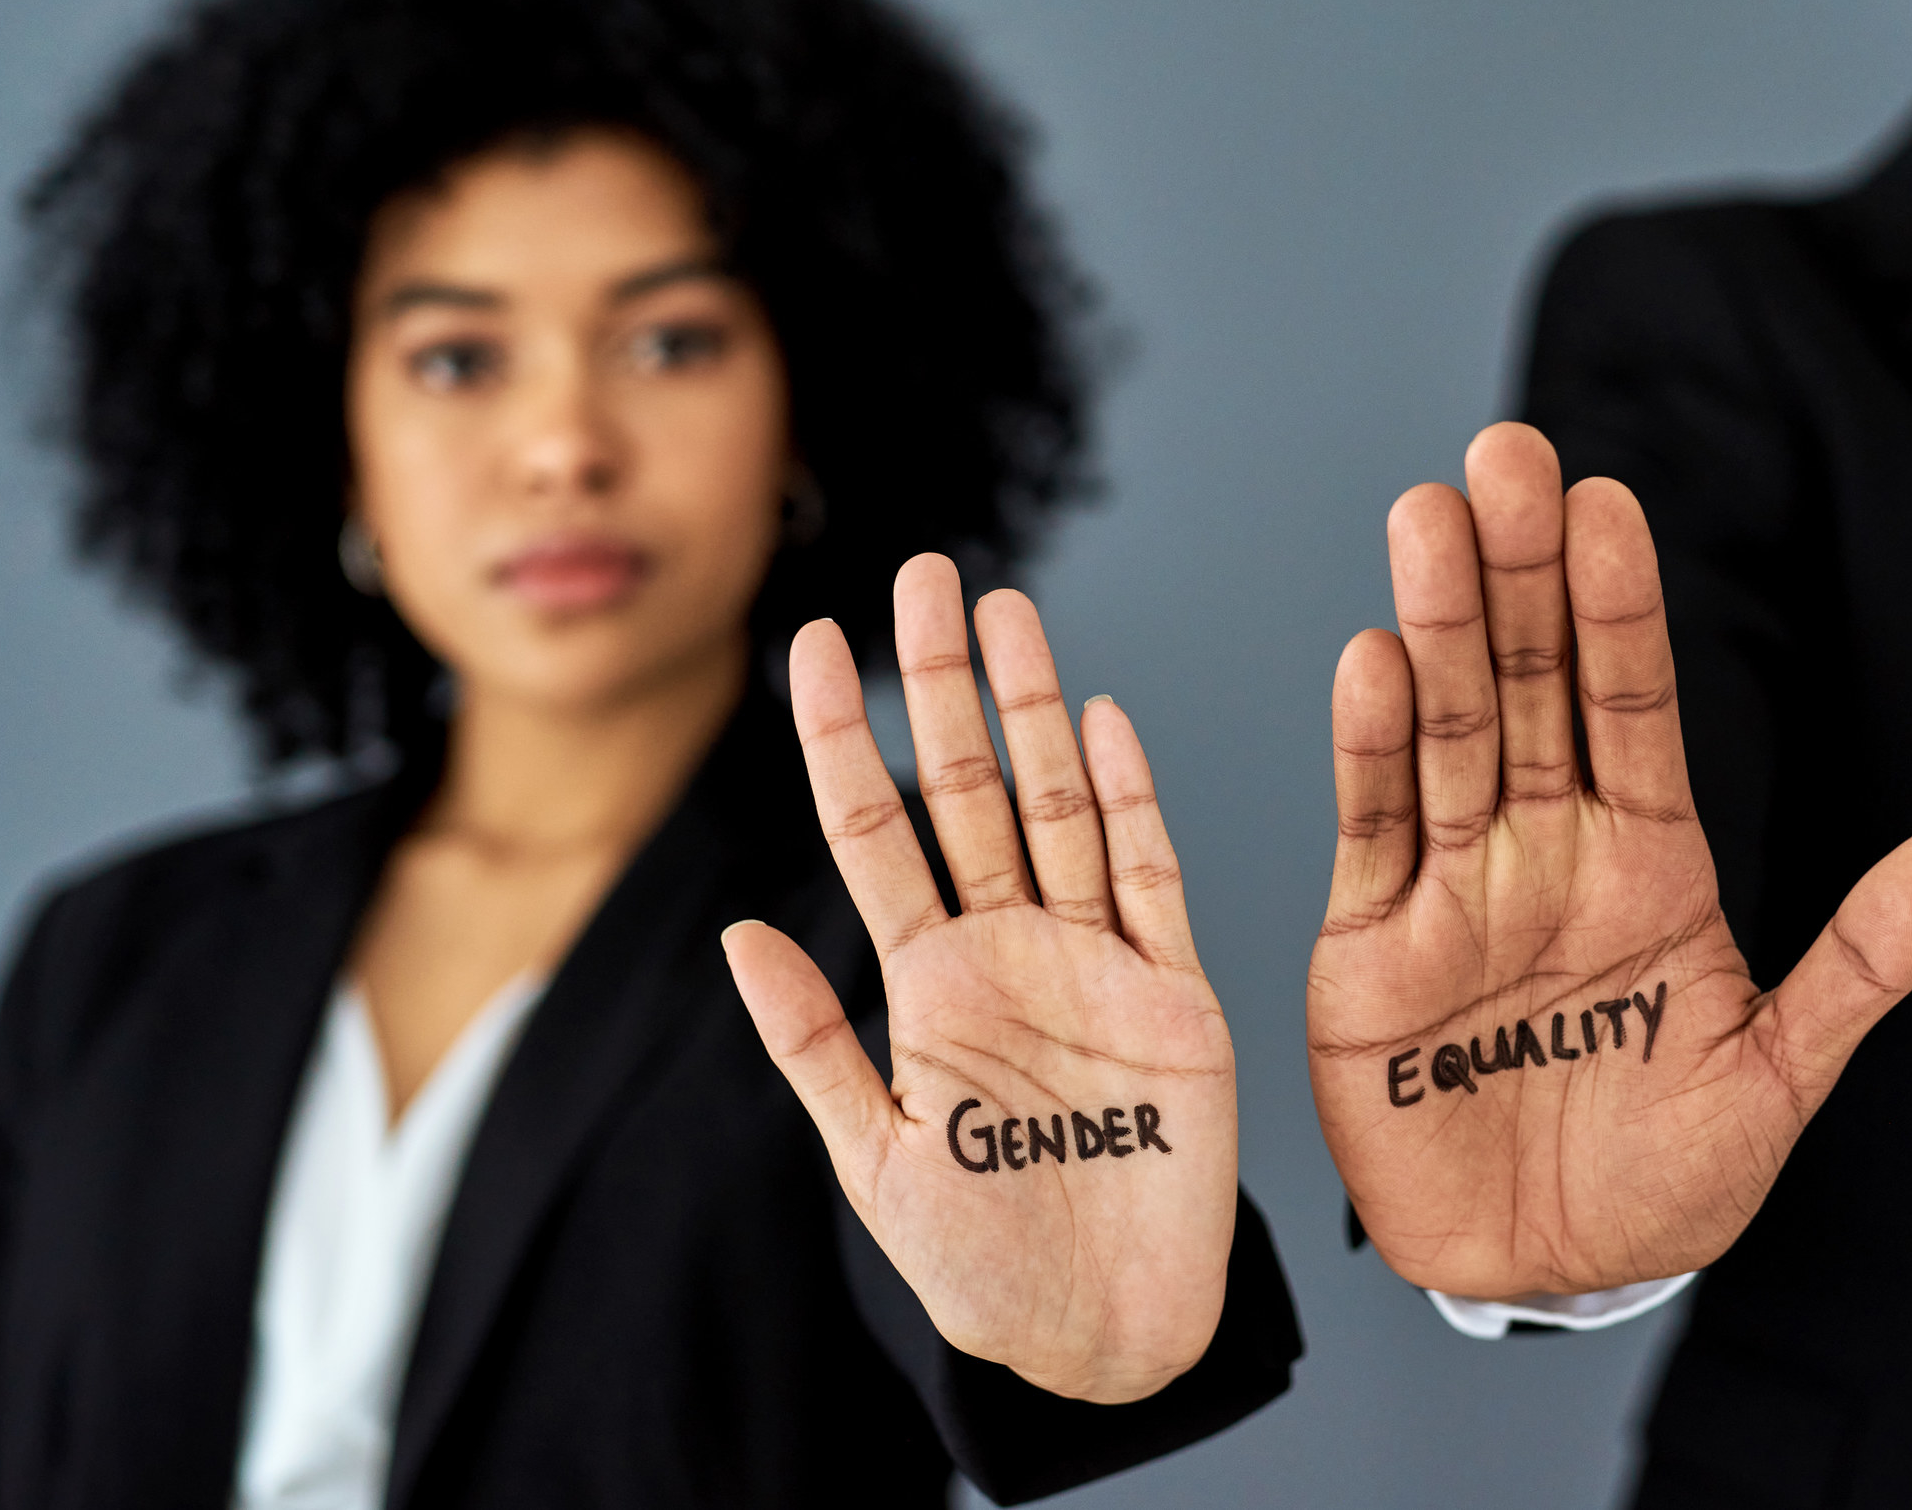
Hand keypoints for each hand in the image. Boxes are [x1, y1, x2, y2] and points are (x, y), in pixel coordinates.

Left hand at [724, 557, 1237, 1403]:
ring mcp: (1093, 960)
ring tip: (1008, 614)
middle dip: (943, 683)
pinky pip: (1152, 877)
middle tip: (926, 576)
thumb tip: (737, 932)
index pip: (874, 834)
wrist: (1110, 1336)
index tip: (809, 644)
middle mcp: (1007, 950)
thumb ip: (814, 1047)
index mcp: (927, 983)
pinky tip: (1106, 725)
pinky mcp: (1174, 992)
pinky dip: (1133, 801)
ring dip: (1036, 711)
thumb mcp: (875, 1164)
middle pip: (969, 789)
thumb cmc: (985, 1266)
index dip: (841, 739)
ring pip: (1061, 806)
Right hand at [1308, 424, 1911, 1299]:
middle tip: (1505, 456)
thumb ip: (1861, 962)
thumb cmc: (1661, 1178)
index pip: (1635, 706)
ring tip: (1429, 523)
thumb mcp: (1782, 1078)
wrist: (1544, 1274)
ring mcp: (1457, 890)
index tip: (1610, 501)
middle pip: (1532, 687)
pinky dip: (1369, 752)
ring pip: (1447, 734)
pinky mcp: (1373, 948)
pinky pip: (1375, 833)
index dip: (1622, 606)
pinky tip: (1373, 663)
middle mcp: (1548, 851)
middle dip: (1520, 572)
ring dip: (1438, 628)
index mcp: (1651, 862)